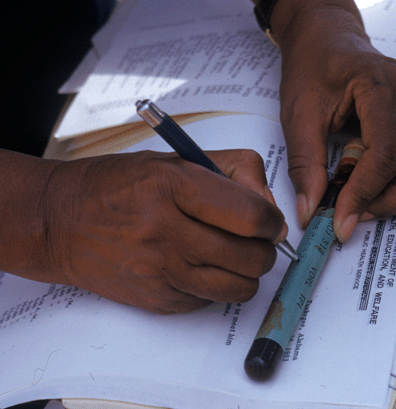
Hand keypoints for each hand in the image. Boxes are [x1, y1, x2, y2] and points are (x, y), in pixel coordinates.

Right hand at [2, 149, 285, 313]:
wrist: (58, 222)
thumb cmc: (119, 185)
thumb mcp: (176, 158)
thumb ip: (232, 172)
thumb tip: (270, 211)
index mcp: (173, 185)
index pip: (250, 215)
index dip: (272, 221)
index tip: (270, 222)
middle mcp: (166, 230)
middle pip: (251, 257)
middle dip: (265, 249)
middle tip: (255, 240)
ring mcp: (160, 271)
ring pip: (238, 288)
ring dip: (248, 274)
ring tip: (235, 258)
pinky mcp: (156, 300)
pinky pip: (210, 302)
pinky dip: (216, 287)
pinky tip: (199, 268)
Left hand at [270, 0, 395, 241]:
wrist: (328, 43)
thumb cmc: (314, 71)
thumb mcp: (298, 116)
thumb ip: (305, 166)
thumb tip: (311, 211)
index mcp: (381, 87)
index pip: (387, 154)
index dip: (364, 194)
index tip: (341, 220)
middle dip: (395, 198)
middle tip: (360, 210)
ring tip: (381, 194)